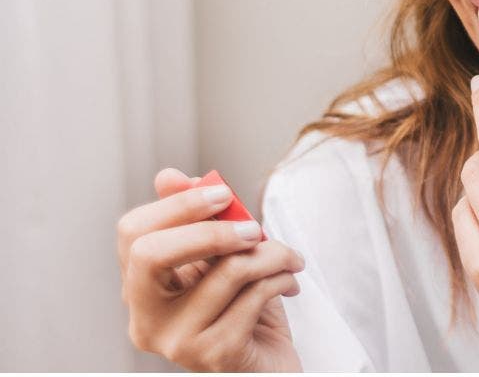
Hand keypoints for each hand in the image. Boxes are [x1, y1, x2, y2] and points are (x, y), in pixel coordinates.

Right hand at [117, 168, 304, 371]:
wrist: (272, 364)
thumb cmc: (246, 308)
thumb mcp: (222, 257)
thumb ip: (199, 219)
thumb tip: (169, 176)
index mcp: (141, 289)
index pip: (133, 234)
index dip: (177, 205)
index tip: (222, 193)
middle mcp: (146, 320)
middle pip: (151, 254)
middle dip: (211, 229)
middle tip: (254, 229)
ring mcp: (177, 342)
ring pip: (226, 271)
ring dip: (271, 255)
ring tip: (289, 258)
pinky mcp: (215, 354)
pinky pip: (254, 296)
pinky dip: (281, 279)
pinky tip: (289, 283)